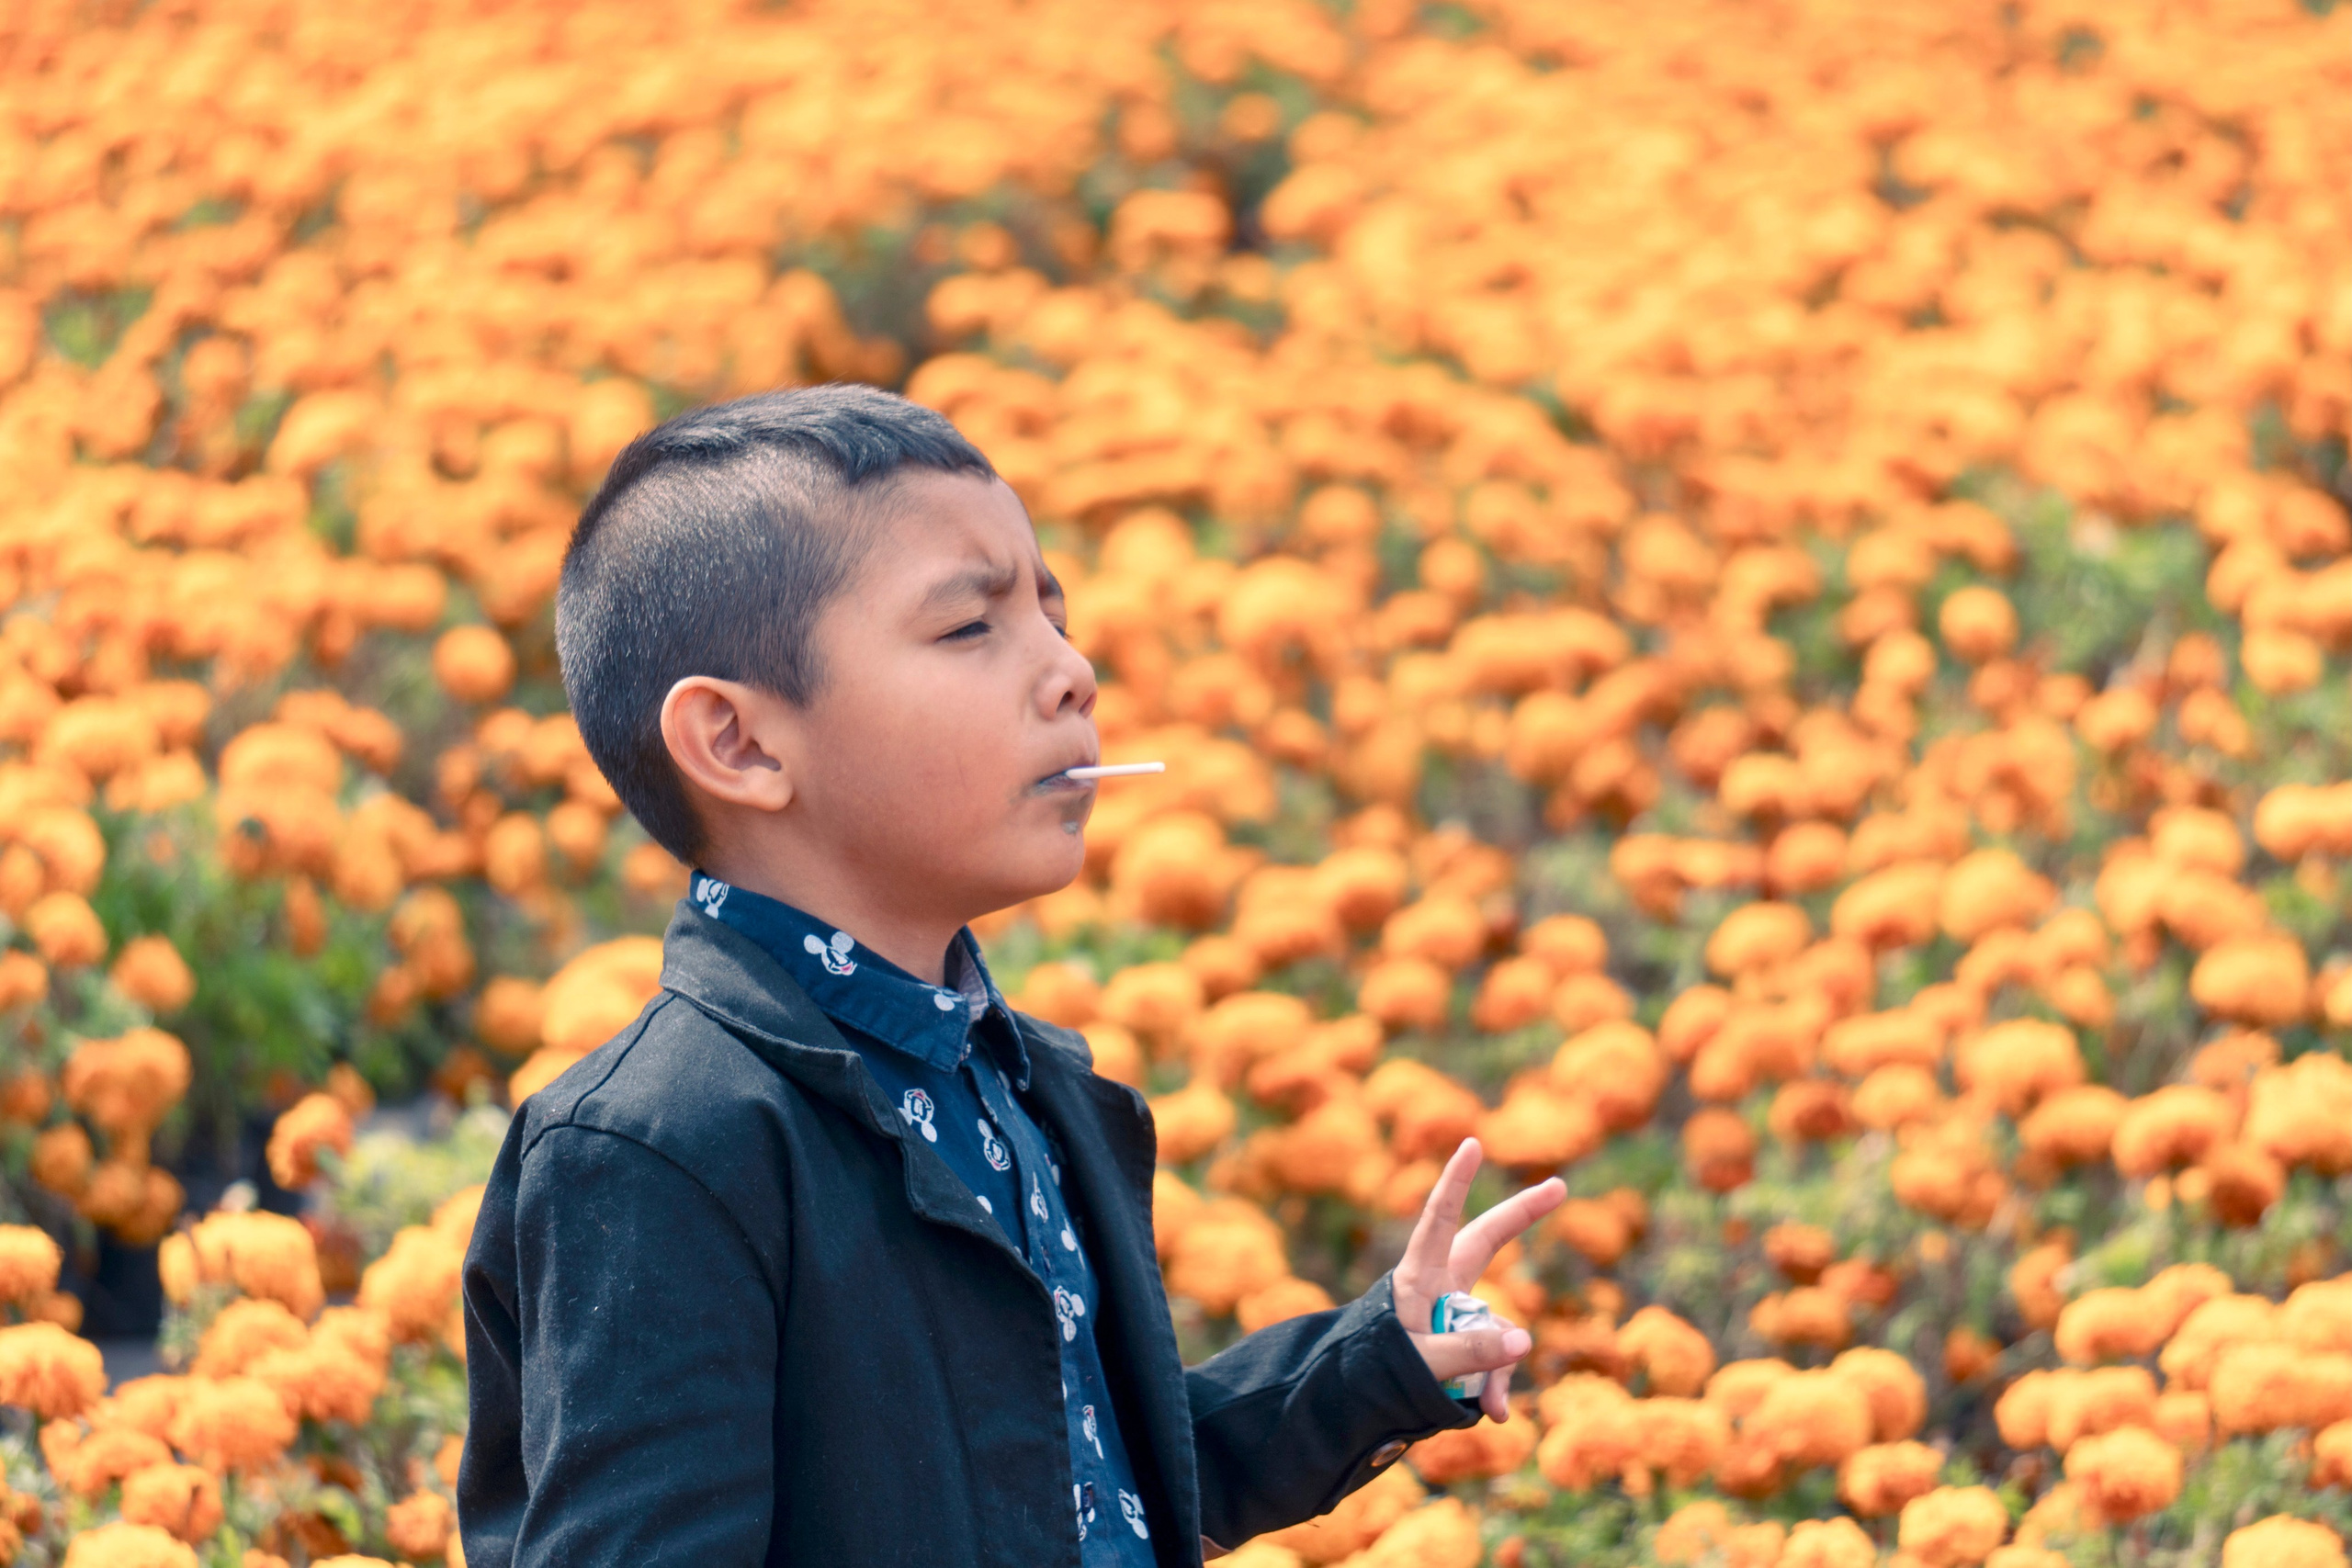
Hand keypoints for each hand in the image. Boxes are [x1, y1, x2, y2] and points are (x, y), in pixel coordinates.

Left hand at [1391, 1138, 1564, 1421]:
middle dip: (1522, 1216)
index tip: (1471, 1144)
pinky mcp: (1468, 1341)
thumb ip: (1471, 1351)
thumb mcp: (1423, 1363)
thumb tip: (1525, 1341)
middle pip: (1487, 1240)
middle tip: (1559, 1186)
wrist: (1359, 1405)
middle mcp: (1441, 1286)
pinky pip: (1496, 1357)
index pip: (1439, 1221)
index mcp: (1419, 1277)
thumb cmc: (1377, 1374)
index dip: (1455, 1182)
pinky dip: (1496, 1385)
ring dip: (1499, 1365)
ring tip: (1486, 1405)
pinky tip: (1494, 1413)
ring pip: (1499, 1326)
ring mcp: (1458, 1312)